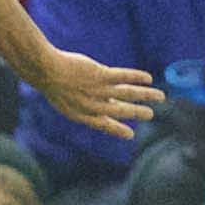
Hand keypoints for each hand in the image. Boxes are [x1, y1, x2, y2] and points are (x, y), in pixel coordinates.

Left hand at [36, 50, 162, 139]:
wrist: (44, 69)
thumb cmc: (51, 81)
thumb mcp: (65, 98)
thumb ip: (84, 101)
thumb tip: (104, 99)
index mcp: (80, 114)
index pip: (103, 124)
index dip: (117, 129)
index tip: (130, 135)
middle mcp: (91, 106)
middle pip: (120, 111)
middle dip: (137, 113)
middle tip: (151, 114)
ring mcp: (96, 91)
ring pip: (127, 94)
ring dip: (146, 96)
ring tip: (160, 97)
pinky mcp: (100, 75)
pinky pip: (124, 77)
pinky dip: (137, 77)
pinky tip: (148, 78)